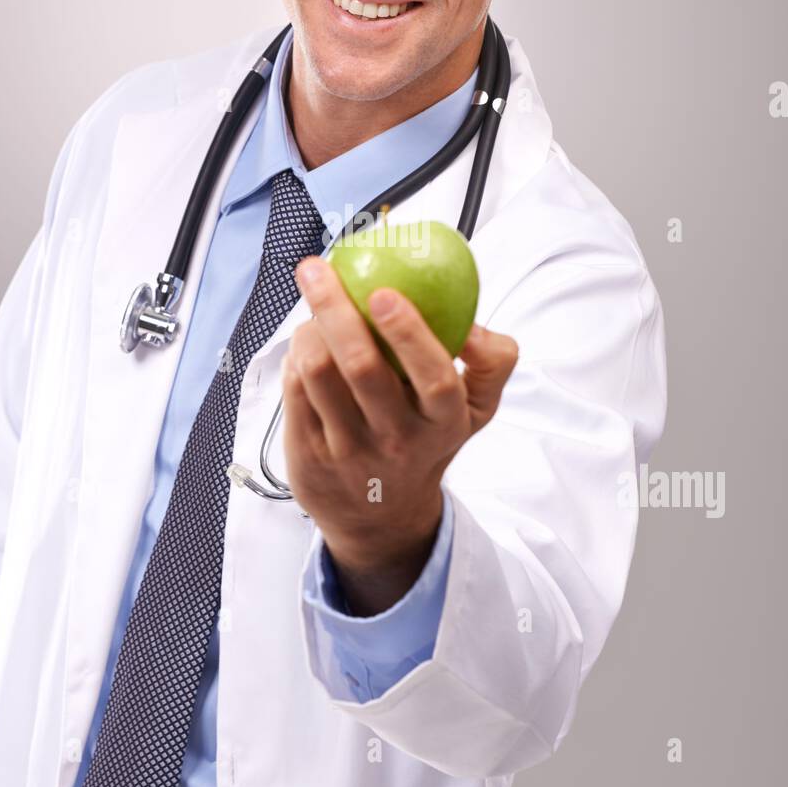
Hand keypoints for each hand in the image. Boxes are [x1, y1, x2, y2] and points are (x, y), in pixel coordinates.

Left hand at [282, 255, 518, 612]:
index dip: (409, 333)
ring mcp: (349, 450)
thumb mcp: (476, 410)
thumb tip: (473, 325)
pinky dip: (295, 355)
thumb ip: (492, 363)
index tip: (384, 293)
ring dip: (309, 328)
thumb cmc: (428, 440)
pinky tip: (305, 343)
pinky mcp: (309, 454)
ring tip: (313, 305)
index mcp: (443, 423)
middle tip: (317, 270)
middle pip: (361, 366)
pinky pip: (294, 390)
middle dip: (335, 308)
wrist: (382, 516)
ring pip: (318, 374)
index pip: (433, 378)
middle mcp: (397, 439)